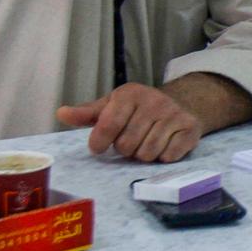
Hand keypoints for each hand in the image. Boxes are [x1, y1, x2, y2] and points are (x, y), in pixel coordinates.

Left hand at [56, 83, 202, 162]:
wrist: (181, 103)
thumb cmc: (137, 109)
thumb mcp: (111, 106)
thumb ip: (86, 113)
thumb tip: (61, 113)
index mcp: (129, 94)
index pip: (107, 126)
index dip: (99, 142)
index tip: (100, 146)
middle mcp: (153, 101)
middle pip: (126, 145)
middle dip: (125, 149)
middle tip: (131, 140)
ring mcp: (173, 114)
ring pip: (146, 154)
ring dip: (143, 155)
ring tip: (146, 143)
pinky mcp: (190, 128)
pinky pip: (168, 156)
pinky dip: (163, 157)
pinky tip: (164, 146)